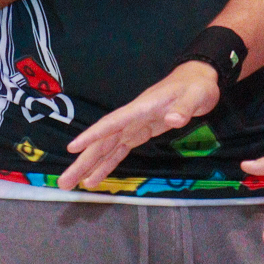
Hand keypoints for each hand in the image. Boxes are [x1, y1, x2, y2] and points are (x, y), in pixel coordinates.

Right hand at [62, 61, 220, 189]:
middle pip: (103, 141)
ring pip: (107, 147)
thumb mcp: (197, 95)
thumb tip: (174, 120)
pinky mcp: (141, 132)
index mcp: (142, 108)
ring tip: (71, 184)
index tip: (73, 148)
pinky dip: (107, 164)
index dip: (93, 135)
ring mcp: (134, 125)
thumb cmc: (197, 85)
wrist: (199, 79)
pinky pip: (119, 150)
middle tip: (64, 181)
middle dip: (83, 160)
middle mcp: (132, 118)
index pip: (113, 123)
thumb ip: (185, 107)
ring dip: (89, 166)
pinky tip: (95, 179)